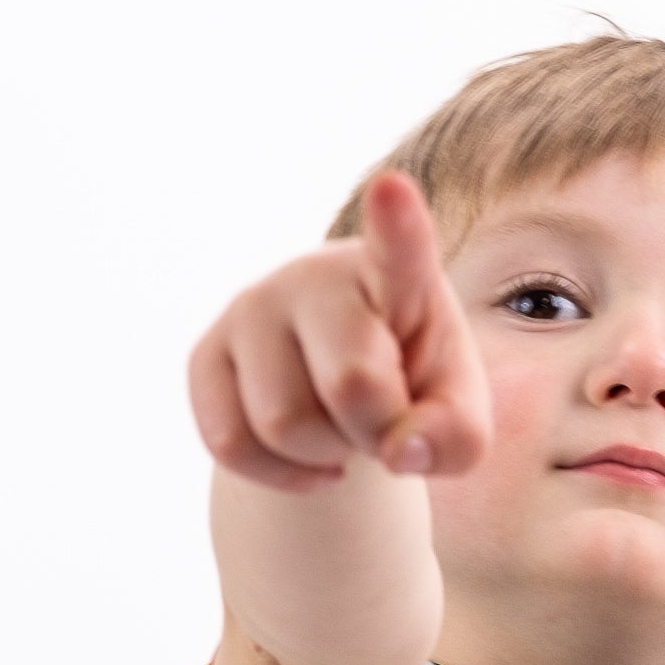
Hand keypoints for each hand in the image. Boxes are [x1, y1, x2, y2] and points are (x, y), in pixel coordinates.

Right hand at [187, 168, 491, 494]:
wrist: (345, 396)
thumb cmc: (414, 390)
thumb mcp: (458, 419)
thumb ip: (455, 438)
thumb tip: (401, 451)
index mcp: (395, 277)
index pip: (399, 249)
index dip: (397, 225)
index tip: (395, 189)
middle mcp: (315, 278)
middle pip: (350, 388)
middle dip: (375, 433)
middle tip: (383, 420)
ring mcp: (252, 309)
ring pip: (283, 425)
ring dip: (324, 455)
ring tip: (340, 428)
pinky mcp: (206, 355)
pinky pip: (230, 443)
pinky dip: (279, 475)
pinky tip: (306, 455)